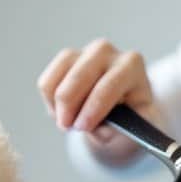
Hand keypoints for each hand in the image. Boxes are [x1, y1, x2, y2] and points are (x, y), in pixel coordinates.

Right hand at [37, 39, 156, 166]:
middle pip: (79, 77)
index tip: (82, 127)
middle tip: (68, 128)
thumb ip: (118, 129)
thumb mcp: (133, 129)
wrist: (122, 112)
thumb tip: (100, 128)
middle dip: (69, 106)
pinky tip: (62, 113)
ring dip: (58, 106)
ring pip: (59, 77)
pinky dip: (49, 102)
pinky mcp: (66, 59)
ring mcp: (84, 52)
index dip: (93, 108)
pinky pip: (47, 81)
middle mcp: (107, 52)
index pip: (108, 85)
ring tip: (67, 124)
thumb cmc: (131, 119)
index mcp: (131, 65)